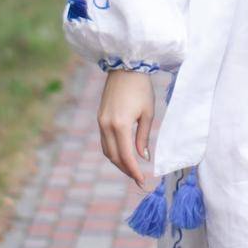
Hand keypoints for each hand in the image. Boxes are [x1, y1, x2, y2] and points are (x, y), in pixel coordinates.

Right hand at [98, 69, 154, 187]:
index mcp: (120, 125)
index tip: (142, 181)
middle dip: (126, 169)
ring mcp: (100, 121)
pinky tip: (123, 153)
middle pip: (113, 157)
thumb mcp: (148, 112)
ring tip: (131, 168)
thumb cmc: (141, 88)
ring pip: (106, 150)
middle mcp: (106, 125)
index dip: (134, 171)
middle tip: (138, 178)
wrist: (126, 66)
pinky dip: (113, 150)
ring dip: (118, 161)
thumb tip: (144, 157)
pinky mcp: (99, 117)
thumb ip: (144, 137)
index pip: (125, 156)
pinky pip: (104, 141)